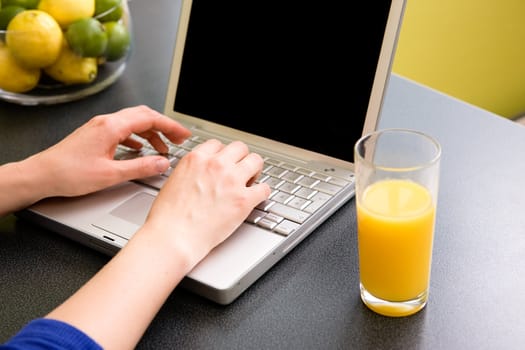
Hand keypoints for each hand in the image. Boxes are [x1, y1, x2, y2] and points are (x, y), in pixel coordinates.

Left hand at [32, 105, 191, 197]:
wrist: (42, 175)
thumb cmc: (69, 173)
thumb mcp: (111, 174)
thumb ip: (141, 167)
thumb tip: (162, 163)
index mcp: (112, 127)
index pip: (149, 118)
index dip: (171, 126)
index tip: (184, 135)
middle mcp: (106, 122)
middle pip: (143, 116)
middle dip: (164, 126)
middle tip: (178, 139)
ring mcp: (100, 127)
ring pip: (133, 123)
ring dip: (151, 133)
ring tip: (162, 148)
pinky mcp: (96, 135)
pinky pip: (123, 130)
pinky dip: (137, 138)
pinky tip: (140, 149)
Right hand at [141, 139, 270, 266]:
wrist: (174, 237)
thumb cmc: (169, 216)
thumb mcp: (174, 181)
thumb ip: (191, 171)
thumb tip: (200, 174)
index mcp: (197, 159)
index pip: (218, 144)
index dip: (223, 154)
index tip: (225, 162)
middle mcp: (216, 165)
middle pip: (240, 148)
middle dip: (241, 158)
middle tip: (240, 170)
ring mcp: (232, 181)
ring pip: (256, 161)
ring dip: (255, 171)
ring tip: (251, 181)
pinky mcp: (244, 200)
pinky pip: (265, 188)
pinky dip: (263, 193)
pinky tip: (257, 197)